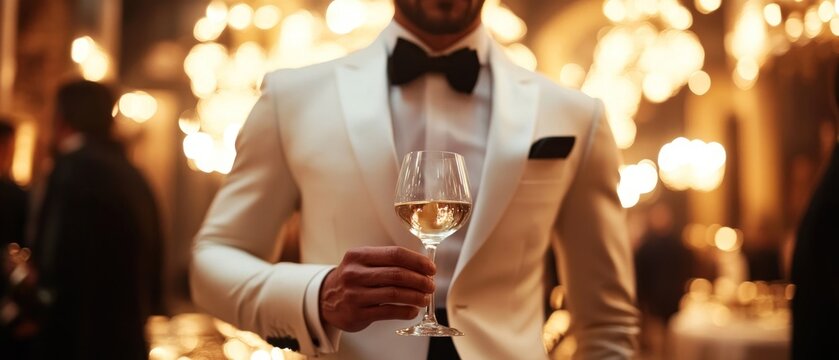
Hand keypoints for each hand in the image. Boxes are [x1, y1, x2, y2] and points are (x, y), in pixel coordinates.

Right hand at [319, 246, 434, 331]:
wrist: (325, 299)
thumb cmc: (352, 278)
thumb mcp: (362, 262)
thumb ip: (387, 261)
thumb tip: (422, 265)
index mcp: (358, 255)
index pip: (395, 254)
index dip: (417, 261)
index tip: (431, 268)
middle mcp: (354, 274)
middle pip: (397, 274)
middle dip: (419, 280)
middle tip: (431, 285)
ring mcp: (354, 294)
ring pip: (394, 294)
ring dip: (415, 296)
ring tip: (425, 298)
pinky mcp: (357, 314)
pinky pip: (388, 312)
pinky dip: (405, 311)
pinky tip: (413, 310)